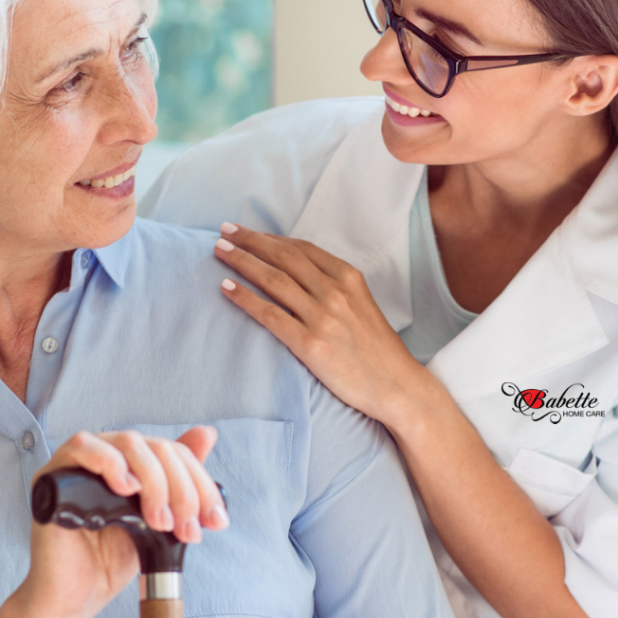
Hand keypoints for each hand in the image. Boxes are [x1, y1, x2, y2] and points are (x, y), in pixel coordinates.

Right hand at [21, 426, 227, 617]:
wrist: (78, 597)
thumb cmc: (114, 558)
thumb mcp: (161, 518)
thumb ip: (180, 479)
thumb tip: (207, 433)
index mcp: (130, 460)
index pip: (174, 451)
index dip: (199, 482)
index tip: (214, 519)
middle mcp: (106, 453)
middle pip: (155, 446)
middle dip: (181, 488)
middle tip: (185, 529)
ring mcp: (79, 461)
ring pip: (127, 443)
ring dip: (154, 481)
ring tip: (158, 521)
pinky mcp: (54, 474)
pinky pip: (82, 446)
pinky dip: (110, 462)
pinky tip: (127, 489)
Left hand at [214, 224, 427, 427]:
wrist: (396, 386)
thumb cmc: (377, 348)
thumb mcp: (362, 304)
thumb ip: (333, 285)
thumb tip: (297, 272)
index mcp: (348, 278)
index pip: (301, 249)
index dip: (269, 237)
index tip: (246, 231)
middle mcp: (335, 291)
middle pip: (283, 257)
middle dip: (250, 241)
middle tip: (224, 232)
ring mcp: (322, 317)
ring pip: (273, 280)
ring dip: (242, 262)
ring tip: (220, 252)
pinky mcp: (310, 344)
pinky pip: (269, 315)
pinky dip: (245, 298)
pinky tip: (226, 288)